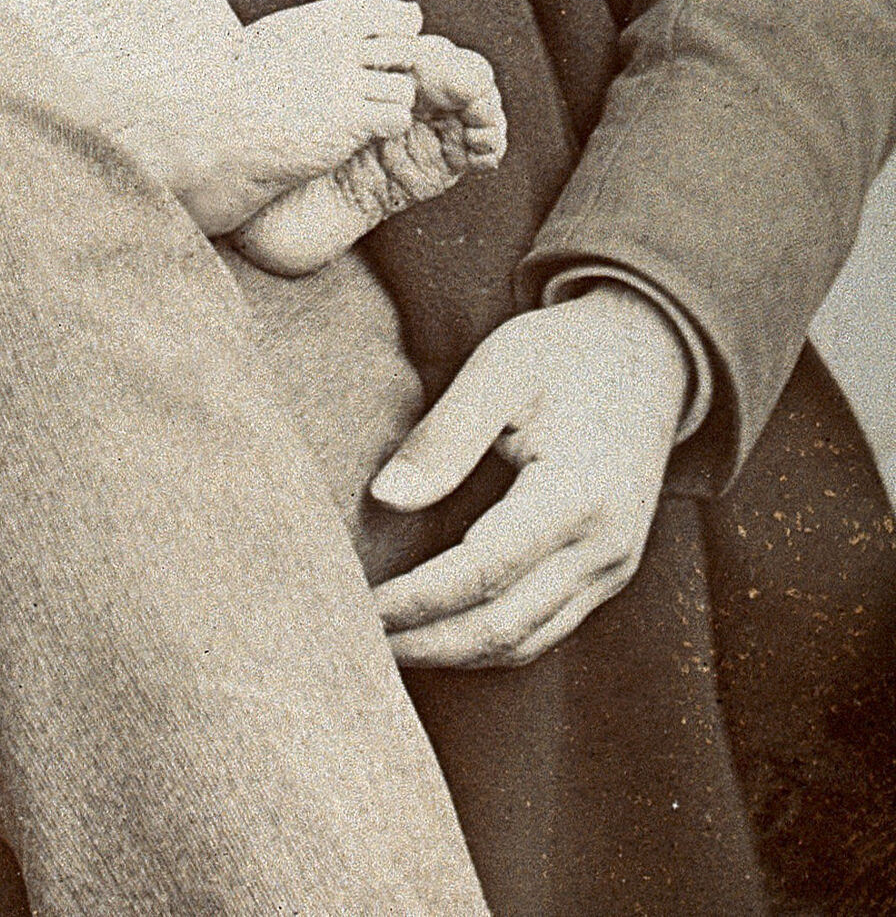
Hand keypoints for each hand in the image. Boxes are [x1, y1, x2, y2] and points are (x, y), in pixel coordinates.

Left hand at [369, 283, 689, 668]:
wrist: (650, 354)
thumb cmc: (565, 354)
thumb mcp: (500, 369)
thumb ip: (444, 436)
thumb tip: (386, 499)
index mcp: (577, 495)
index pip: (482, 572)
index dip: (416, 599)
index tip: (356, 605)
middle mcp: (604, 547)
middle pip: (504, 626)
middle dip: (428, 643)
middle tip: (359, 641)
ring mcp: (613, 567)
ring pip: (528, 640)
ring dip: (456, 653)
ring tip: (389, 648)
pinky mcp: (610, 572)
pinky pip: (548, 627)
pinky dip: (492, 642)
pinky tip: (443, 633)